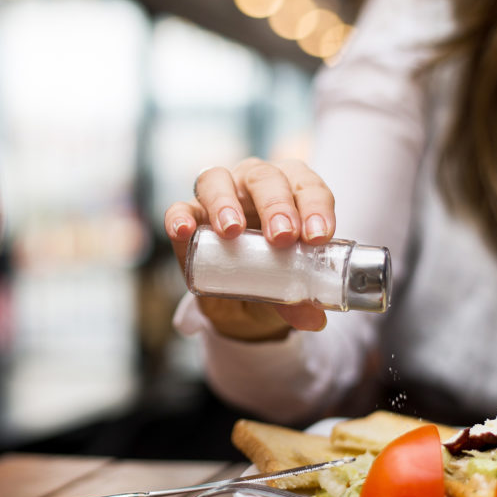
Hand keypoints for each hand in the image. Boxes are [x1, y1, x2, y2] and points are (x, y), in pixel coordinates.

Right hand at [164, 158, 335, 340]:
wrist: (242, 297)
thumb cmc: (275, 273)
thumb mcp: (291, 287)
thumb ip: (301, 299)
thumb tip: (314, 319)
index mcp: (291, 189)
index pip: (306, 186)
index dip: (315, 206)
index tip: (317, 236)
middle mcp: (254, 183)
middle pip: (263, 177)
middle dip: (275, 205)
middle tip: (281, 236)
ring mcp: (218, 195)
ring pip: (217, 180)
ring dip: (225, 202)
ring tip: (232, 231)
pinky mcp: (189, 215)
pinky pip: (179, 208)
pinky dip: (179, 217)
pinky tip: (184, 231)